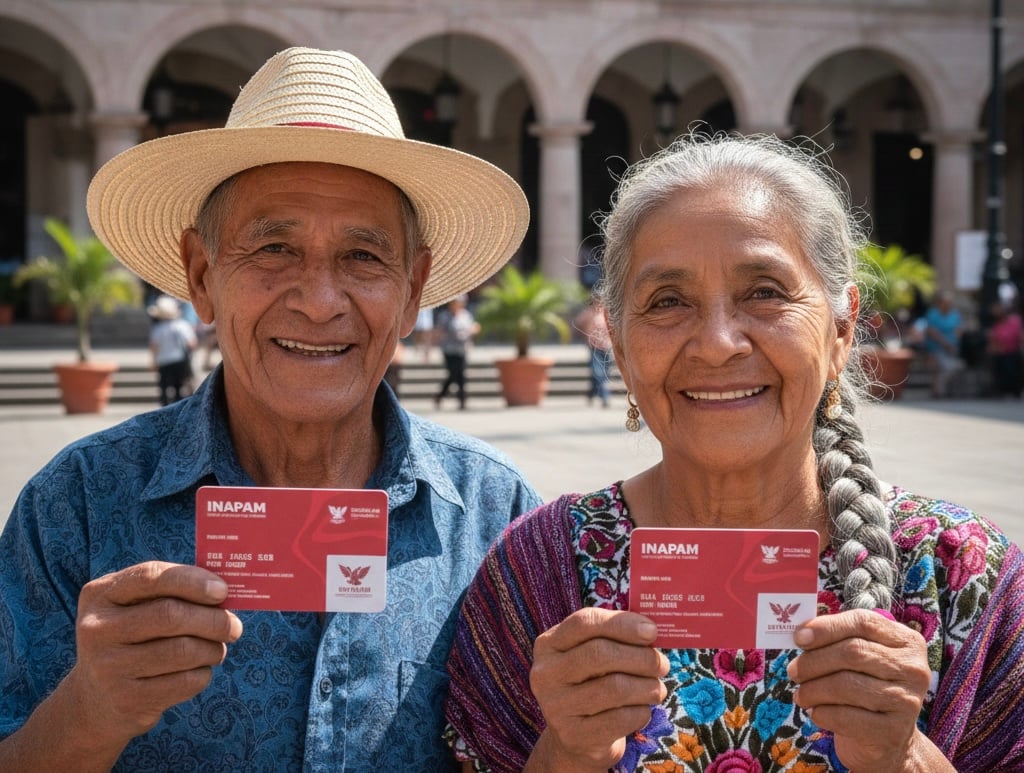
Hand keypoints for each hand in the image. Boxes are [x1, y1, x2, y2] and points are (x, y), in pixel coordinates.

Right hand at [68, 561, 242, 745]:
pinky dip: (203, 673)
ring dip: (213, 648)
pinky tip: (199, 670)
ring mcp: (108, 667)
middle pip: (171, 615)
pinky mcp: (126, 699)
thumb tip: (225, 592)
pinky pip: (184, 681)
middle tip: (234, 626)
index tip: (223, 591)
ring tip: (217, 648)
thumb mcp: (136, 607)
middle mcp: (96, 629)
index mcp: (101, 594)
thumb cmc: (133, 638)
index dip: (192, 581)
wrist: (96, 699)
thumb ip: (172, 592)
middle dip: (213, 619)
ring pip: (183, 650)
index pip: (152, 576)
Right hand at [525, 608, 667, 771]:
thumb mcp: (593, 656)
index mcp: (549, 644)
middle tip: (662, 665)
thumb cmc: (592, 684)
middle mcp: (546, 672)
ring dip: (647, 687)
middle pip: (600, 653)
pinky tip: (643, 710)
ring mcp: (555, 706)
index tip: (652, 631)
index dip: (622, 623)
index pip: (584, 622)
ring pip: (614, 687)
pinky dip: (641, 712)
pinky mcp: (573, 735)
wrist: (578, 738)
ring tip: (658, 689)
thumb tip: (652, 631)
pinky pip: (619, 719)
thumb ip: (615, 638)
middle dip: (640, 657)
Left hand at [787, 609, 948, 771]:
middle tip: (792, 671)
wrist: (886, 740)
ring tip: (801, 694)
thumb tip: (801, 633)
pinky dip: (821, 712)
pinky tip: (815, 712)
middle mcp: (913, 668)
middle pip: (853, 652)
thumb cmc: (865, 687)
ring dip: (813, 689)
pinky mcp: (893, 731)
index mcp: (906, 641)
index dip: (826, 627)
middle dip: (814, 661)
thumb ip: (837, 640)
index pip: (863, 622)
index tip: (798, 637)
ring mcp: (907, 701)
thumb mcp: (860, 659)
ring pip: (846, 685)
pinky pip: (845, 716)